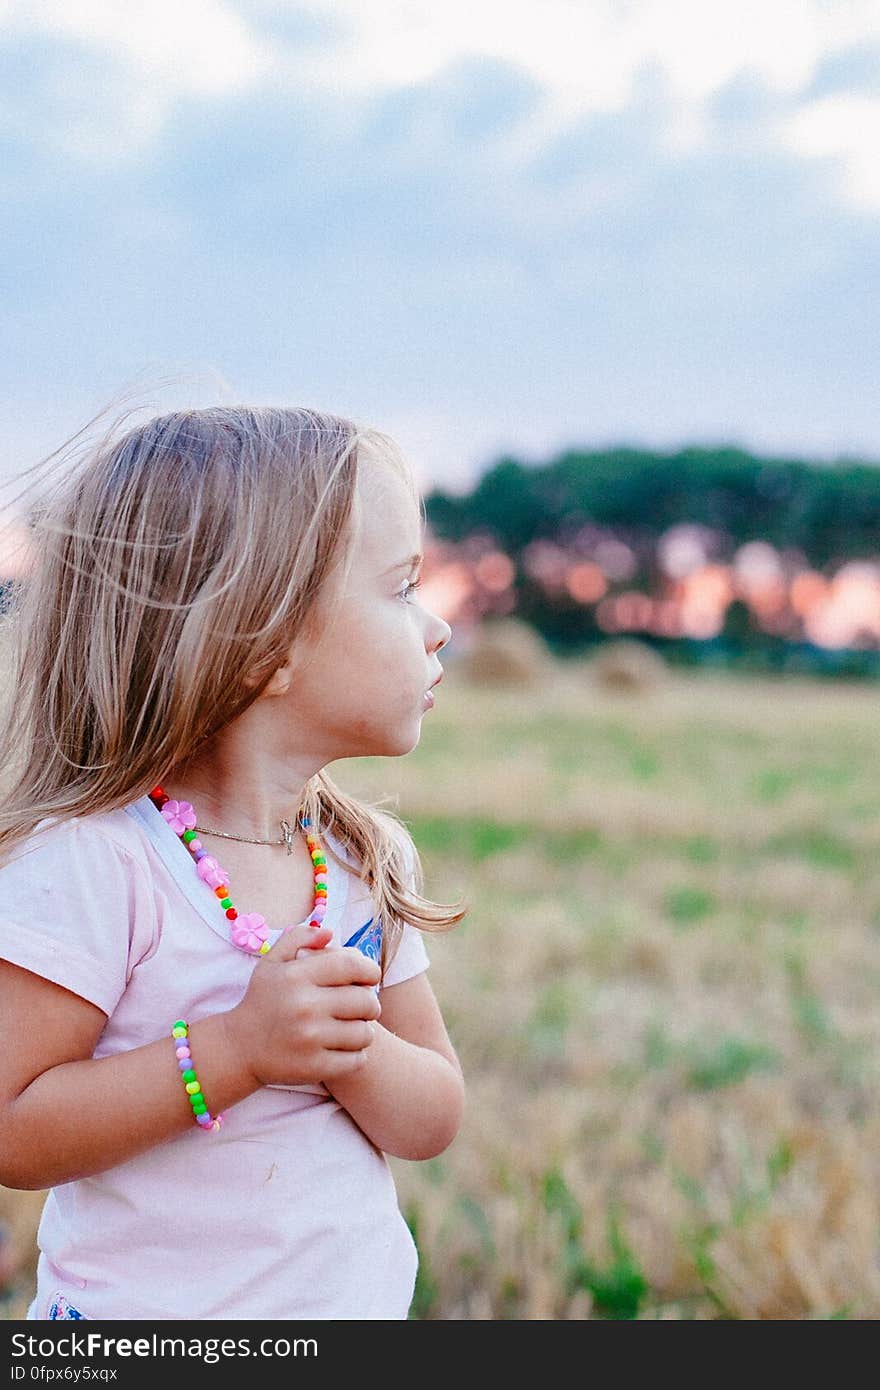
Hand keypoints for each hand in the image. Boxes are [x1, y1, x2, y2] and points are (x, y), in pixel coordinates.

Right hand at [223, 924, 381, 1088]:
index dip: (370, 970)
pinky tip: (343, 1048)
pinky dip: (356, 1055)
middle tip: (361, 1007)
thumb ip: (299, 938)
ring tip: (351, 1028)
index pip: (353, 966)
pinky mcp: (314, 1067)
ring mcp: (309, 1039)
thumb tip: (330, 933)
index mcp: (297, 976)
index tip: (370, 978)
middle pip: (365, 1001)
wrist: (237, 1048)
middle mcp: (304, 1006)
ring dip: (363, 1031)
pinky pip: (357, 1060)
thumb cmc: (262, 1000)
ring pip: (365, 1033)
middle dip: (369, 1003)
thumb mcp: (271, 962)